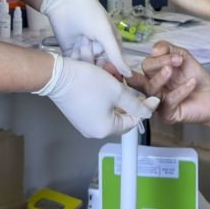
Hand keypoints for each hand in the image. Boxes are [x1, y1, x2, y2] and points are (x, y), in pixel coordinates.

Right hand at [34, 54, 155, 138]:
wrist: (57, 76)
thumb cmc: (87, 83)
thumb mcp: (117, 91)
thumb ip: (136, 104)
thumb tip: (150, 111)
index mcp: (105, 130)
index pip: (133, 122)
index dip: (144, 108)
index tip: (152, 96)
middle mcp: (94, 132)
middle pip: (121, 119)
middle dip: (129, 102)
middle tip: (133, 88)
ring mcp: (84, 125)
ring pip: (110, 113)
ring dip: (117, 100)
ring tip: (120, 84)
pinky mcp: (77, 116)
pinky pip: (98, 111)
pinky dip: (106, 100)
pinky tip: (106, 86)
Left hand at [41, 0, 130, 75]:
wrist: (63, 3)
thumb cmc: (89, 14)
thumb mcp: (105, 33)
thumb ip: (115, 55)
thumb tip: (129, 75)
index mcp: (112, 44)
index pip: (115, 64)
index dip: (110, 69)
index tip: (105, 70)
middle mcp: (99, 49)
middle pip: (99, 68)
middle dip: (94, 63)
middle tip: (90, 47)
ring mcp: (85, 51)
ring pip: (86, 67)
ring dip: (83, 58)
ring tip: (80, 41)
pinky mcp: (70, 52)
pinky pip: (74, 65)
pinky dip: (74, 60)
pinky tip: (73, 47)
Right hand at [130, 42, 209, 125]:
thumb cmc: (196, 77)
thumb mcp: (183, 57)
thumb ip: (168, 49)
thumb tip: (154, 49)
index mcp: (154, 74)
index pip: (146, 65)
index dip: (157, 59)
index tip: (175, 56)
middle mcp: (153, 88)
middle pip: (140, 78)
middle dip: (154, 67)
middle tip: (167, 63)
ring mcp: (159, 102)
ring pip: (151, 90)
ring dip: (161, 78)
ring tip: (172, 70)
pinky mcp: (168, 114)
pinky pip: (168, 102)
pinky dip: (179, 91)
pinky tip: (191, 83)